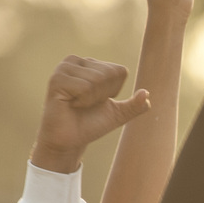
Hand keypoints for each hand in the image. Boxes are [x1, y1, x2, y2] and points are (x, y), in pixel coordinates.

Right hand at [30, 56, 152, 172]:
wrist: (68, 141)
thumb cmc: (90, 124)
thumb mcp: (117, 114)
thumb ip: (135, 105)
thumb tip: (147, 94)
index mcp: (91, 64)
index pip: (120, 71)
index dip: (114, 91)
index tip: (97, 101)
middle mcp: (76, 61)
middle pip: (109, 74)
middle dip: (103, 95)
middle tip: (85, 104)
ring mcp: (64, 68)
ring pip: (97, 79)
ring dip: (91, 99)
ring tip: (77, 104)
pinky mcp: (56, 80)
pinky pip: (84, 87)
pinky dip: (82, 101)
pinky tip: (70, 104)